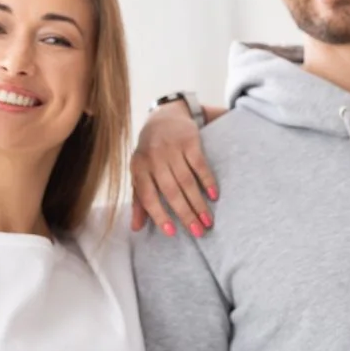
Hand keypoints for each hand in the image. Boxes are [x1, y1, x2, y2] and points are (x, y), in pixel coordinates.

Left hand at [130, 100, 217, 237]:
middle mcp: (154, 159)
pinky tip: (214, 196)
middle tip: (198, 233)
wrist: (163, 117)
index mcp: (139, 168)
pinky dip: (207, 181)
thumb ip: (138, 200)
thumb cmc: (150, 153)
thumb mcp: (140, 173)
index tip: (171, 232)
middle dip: (185, 214)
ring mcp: (172, 149)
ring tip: (208, 221)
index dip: (158, 215)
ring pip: (187, 181)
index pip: (147, 196)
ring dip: (199, 203)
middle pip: (171, 191)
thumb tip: (136, 228)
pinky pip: (199, 164)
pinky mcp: (189, 141)